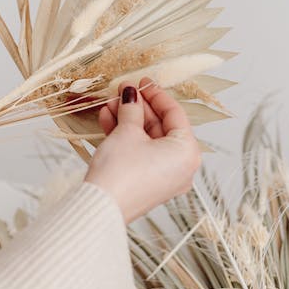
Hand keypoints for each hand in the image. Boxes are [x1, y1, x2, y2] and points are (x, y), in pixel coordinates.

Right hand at [84, 78, 200, 222]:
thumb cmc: (120, 173)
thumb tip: (131, 95)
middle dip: (137, 108)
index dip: (155, 94)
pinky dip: (127, 138)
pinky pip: (142, 153)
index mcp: (187, 152)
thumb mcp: (127, 131)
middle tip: (121, 92)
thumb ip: (132, 109)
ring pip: (148, 139)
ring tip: (109, 106)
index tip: (142, 82)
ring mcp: (165, 176)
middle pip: (161, 126)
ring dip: (128, 121)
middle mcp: (181, 166)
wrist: (100, 206)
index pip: (174, 113)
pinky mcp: (148, 182)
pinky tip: (108, 122)